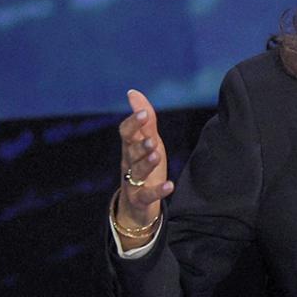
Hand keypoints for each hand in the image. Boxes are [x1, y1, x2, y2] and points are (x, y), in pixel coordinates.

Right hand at [116, 89, 172, 247]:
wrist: (136, 204)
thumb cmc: (144, 165)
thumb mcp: (147, 141)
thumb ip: (145, 120)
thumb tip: (132, 92)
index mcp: (130, 147)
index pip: (126, 133)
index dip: (134, 123)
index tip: (145, 113)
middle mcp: (129, 163)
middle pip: (131, 152)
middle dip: (140, 144)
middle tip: (152, 139)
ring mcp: (133, 182)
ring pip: (137, 172)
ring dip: (147, 163)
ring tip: (156, 155)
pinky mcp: (140, 200)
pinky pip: (147, 195)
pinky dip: (158, 191)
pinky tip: (170, 186)